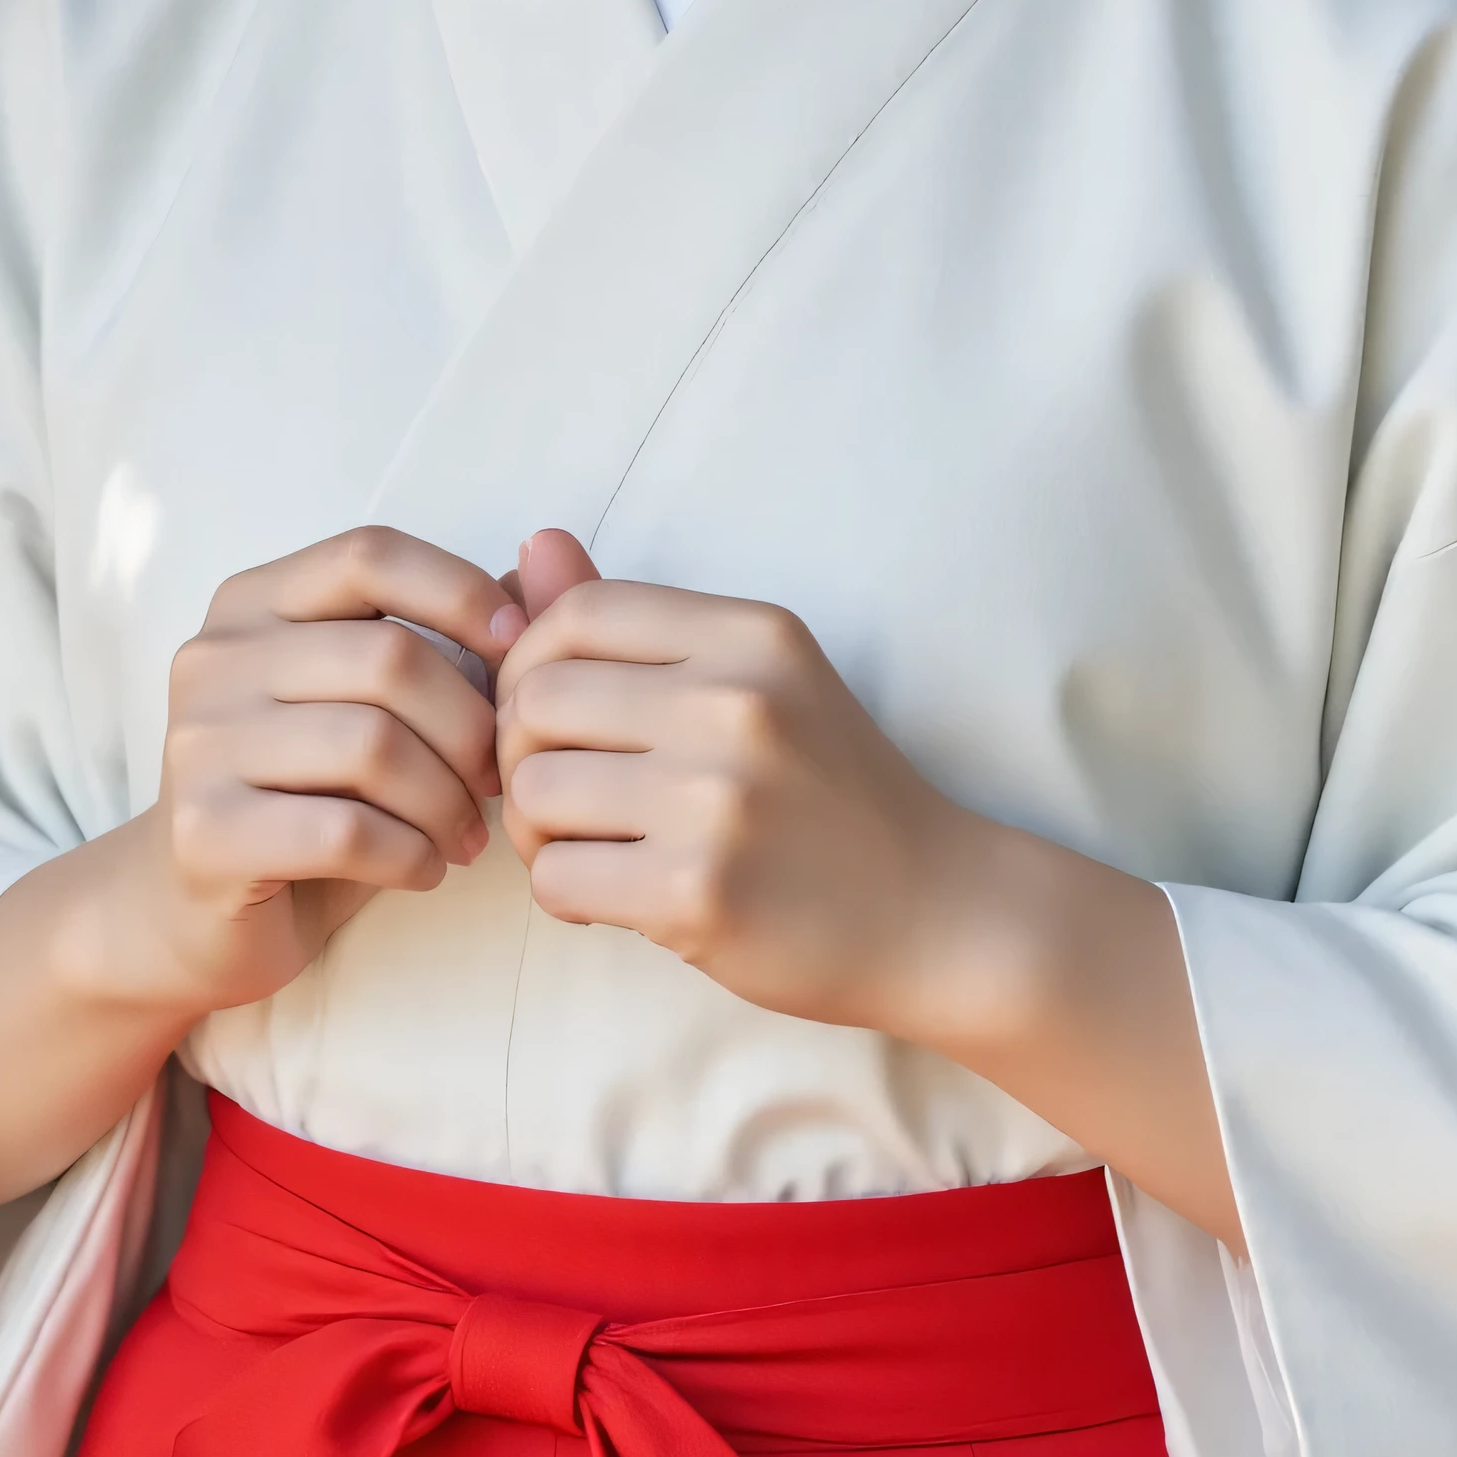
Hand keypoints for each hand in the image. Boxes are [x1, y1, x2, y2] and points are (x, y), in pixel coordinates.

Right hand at [133, 527, 523, 1018]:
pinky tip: (424, 869)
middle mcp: (214, 658)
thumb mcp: (374, 701)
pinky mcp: (203, 832)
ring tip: (464, 834)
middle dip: (469, 725)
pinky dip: (410, 854)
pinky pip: (345, 831)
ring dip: (446, 800)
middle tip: (497, 779)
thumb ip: (454, 630)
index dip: (460, 593)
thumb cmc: (309, 792)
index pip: (369, 554)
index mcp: (253, 602)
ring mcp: (198, 742)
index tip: (518, 654)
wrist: (192, 909)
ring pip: (371, 746)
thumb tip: (552, 560)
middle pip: (386, 656)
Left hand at [492, 530, 978, 1033]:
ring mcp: (718, 802)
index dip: (530, 661)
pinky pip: (555, 877)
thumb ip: (636, 625)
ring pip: (534, 790)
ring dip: (536, 827)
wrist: (935, 912)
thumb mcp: (757, 681)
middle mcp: (736, 705)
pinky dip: (561, 891)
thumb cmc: (830, 791)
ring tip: (582, 844)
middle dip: (520, 749)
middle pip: (538, 699)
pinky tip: (606, 895)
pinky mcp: (699, 895)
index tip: (551, 712)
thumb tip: (532, 545)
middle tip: (559, 790)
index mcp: (752, 636)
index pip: (577, 612)